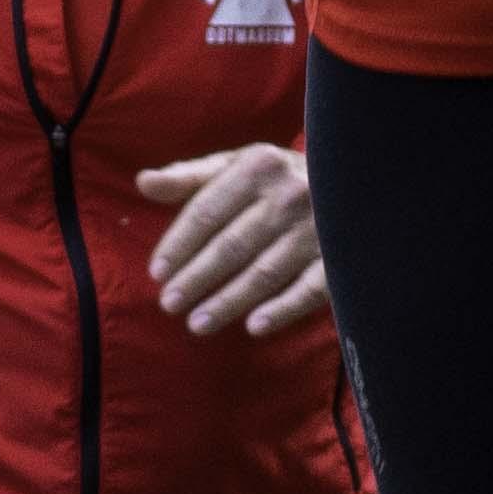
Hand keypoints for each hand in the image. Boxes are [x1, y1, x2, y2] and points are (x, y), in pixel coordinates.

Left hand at [137, 145, 328, 337]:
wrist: (349, 182)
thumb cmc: (275, 179)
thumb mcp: (235, 166)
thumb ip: (189, 177)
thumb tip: (143, 182)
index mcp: (258, 166)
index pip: (206, 211)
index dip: (178, 244)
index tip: (156, 273)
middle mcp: (290, 194)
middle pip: (232, 245)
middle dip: (196, 278)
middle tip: (170, 304)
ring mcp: (318, 227)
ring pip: (264, 272)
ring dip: (228, 301)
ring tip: (197, 323)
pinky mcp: (339, 258)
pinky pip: (308, 290)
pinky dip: (282, 309)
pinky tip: (254, 327)